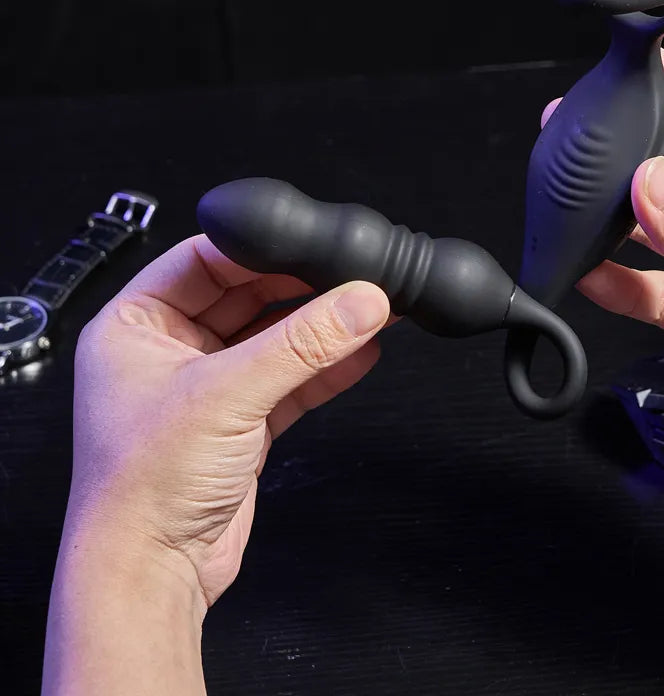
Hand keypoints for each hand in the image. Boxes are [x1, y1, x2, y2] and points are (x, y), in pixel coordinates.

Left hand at [62, 235, 389, 605]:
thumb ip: (302, 345)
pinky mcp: (240, 422)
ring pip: (274, 340)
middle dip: (303, 290)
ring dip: (322, 330)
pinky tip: (361, 354)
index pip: (205, 260)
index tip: (313, 244)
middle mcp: (169, 350)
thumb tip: (360, 302)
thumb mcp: (226, 395)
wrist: (151, 574)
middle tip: (354, 280)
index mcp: (136, 324)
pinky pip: (290, 381)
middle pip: (248, 297)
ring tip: (372, 311)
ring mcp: (208, 387)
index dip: (260, 250)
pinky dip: (325, 369)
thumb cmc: (142, 488)